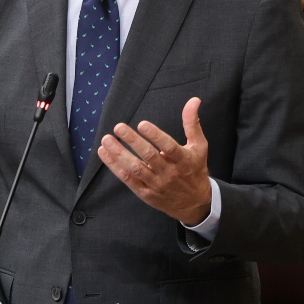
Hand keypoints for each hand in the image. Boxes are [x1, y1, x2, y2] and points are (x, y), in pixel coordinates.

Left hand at [98, 96, 211, 224]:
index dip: (155, 136)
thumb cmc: (195, 169)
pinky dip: (114, 167)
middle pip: (149, 156)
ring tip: (106, 140)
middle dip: (133, 141)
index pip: (169, 147)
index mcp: (183, 160)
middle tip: (118, 127)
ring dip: (119, 154)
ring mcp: (156, 185)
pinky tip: (104, 153)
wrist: (195, 203)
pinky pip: (128, 180)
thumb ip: (192, 123)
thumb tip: (194, 100)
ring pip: (135, 169)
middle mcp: (169, 173)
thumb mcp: (199, 146)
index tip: (141, 124)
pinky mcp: (145, 194)